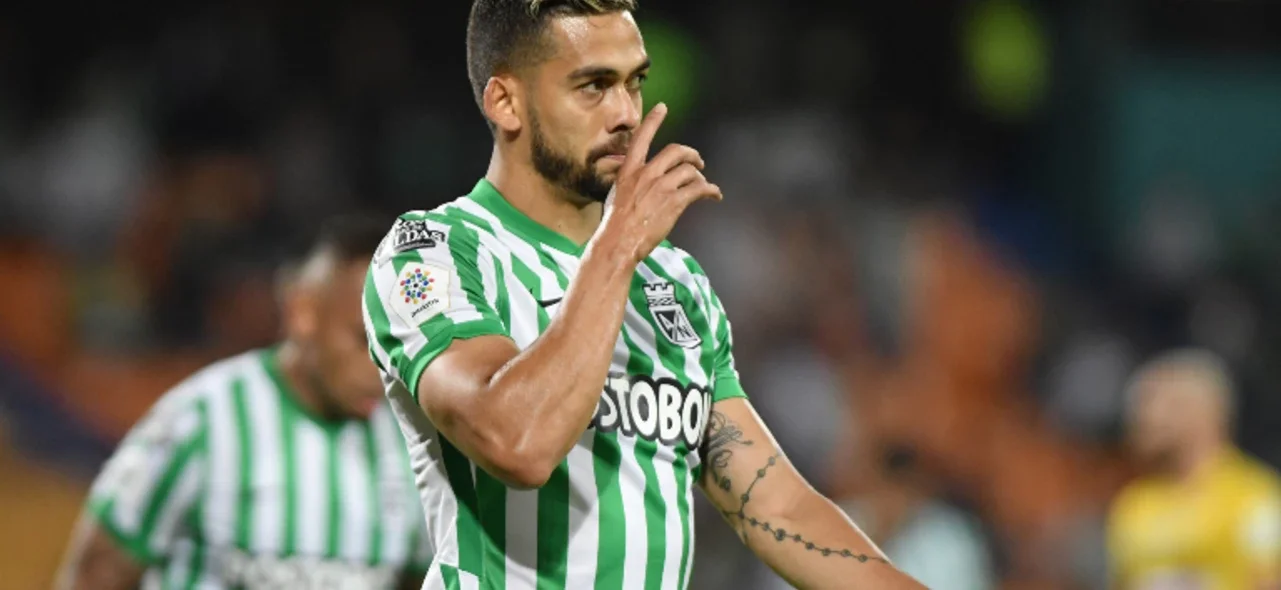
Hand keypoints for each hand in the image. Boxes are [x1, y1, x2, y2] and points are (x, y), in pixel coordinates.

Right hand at [596, 103, 722, 262]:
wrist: (618, 242)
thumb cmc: (615, 225)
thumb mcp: (617, 196)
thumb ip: (632, 184)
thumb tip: (642, 184)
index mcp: (629, 171)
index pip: (641, 138)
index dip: (653, 121)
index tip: (662, 107)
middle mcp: (646, 174)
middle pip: (676, 151)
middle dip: (691, 154)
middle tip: (698, 162)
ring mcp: (661, 186)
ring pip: (689, 170)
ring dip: (700, 176)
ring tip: (703, 185)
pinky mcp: (674, 201)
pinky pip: (699, 188)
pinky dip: (710, 190)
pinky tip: (714, 195)